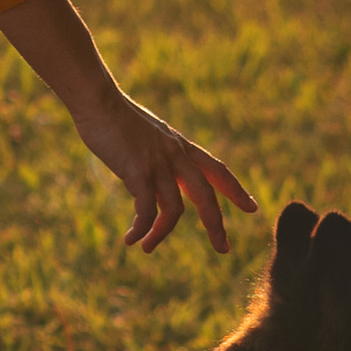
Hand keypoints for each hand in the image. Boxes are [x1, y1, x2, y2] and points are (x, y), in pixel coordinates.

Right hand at [72, 84, 258, 256]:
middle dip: (216, 225)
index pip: (217, 170)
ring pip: (175, 210)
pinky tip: (130, 239)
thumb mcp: (148, 137)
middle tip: (224, 249)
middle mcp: (176, 156)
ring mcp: (158, 164)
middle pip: (206, 196)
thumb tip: (152, 183)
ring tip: (147, 248)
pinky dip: (141, 229)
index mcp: (181, 147)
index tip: (252, 207)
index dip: (236, 190)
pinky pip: (147, 211)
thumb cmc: (116, 117)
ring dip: (161, 234)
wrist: (98, 101)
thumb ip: (156, 157)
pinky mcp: (138, 172)